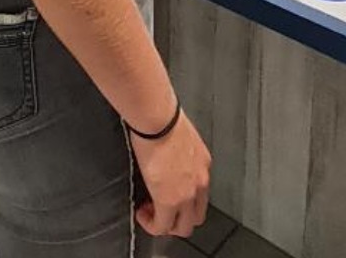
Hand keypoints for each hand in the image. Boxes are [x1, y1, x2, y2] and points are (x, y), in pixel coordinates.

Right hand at [132, 111, 210, 236]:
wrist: (158, 120)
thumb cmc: (164, 118)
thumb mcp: (179, 135)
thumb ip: (177, 150)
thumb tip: (166, 151)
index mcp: (203, 163)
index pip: (200, 194)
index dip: (184, 199)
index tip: (167, 192)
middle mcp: (200, 182)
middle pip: (196, 217)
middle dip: (178, 219)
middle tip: (160, 209)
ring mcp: (187, 194)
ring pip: (183, 227)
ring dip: (166, 224)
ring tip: (150, 213)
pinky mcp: (169, 200)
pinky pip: (162, 226)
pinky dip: (152, 225)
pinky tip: (142, 214)